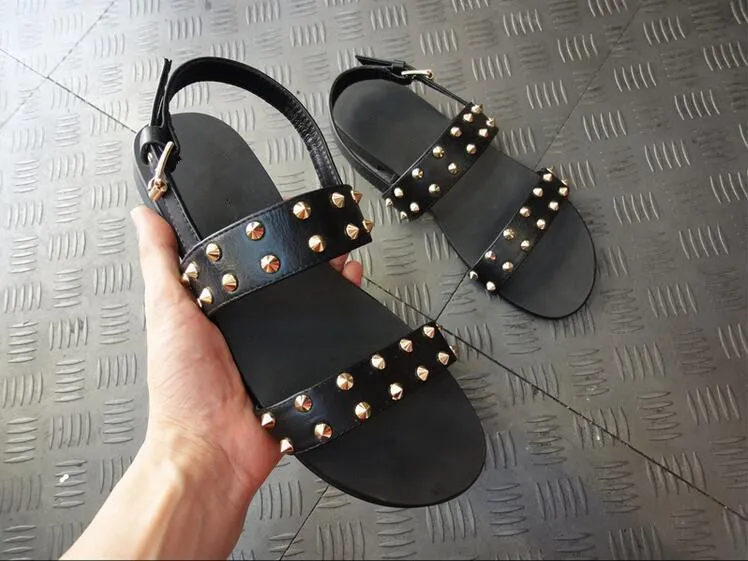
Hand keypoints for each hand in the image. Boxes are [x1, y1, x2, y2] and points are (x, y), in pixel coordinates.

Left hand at [131, 205, 363, 504]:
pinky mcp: (302, 370)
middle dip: (304, 259)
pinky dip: (345, 320)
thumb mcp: (167, 313)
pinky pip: (330, 341)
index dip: (260, 238)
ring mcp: (277, 348)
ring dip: (329, 283)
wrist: (214, 451)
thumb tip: (144, 217)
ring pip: (310, 307)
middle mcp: (247, 327)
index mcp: (215, 309)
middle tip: (318, 237)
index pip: (242, 262)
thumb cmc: (183, 393)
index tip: (274, 214)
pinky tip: (352, 302)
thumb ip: (160, 263)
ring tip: (341, 260)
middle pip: (282, 282)